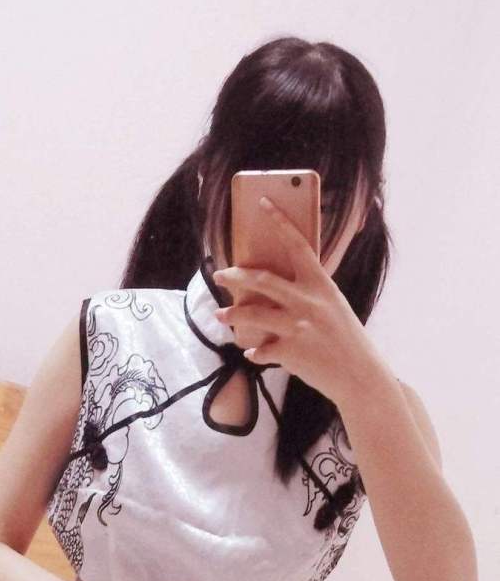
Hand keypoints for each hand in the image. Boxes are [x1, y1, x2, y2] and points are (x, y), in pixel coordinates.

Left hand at [212, 196, 386, 407]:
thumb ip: (310, 295)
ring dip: (231, 316)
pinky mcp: (289, 352)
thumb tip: (279, 291)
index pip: (298, 245)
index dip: (280, 222)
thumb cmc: (347, 340)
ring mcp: (297, 327)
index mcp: (322, 285)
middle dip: (234, 276)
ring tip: (219, 315)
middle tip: (219, 275)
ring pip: (251, 315)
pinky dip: (254, 352)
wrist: (360, 376)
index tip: (262, 204)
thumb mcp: (334, 307)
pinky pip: (260, 350)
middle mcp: (308, 301)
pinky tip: (252, 353)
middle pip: (262, 280)